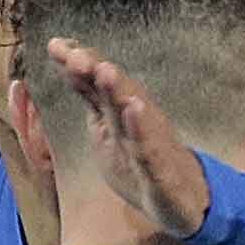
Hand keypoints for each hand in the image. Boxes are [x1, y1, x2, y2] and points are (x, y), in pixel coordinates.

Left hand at [43, 35, 226, 244]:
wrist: (189, 199)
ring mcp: (150, 144)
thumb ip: (93, 101)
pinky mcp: (161, 172)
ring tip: (105, 70)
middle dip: (95, 71)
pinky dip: (142, 131)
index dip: (77, 65)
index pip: (95, 86)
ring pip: (133, 115)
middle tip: (74, 54)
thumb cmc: (146, 162)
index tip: (55, 44)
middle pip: (114, 93)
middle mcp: (136, 121)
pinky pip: (150, 151)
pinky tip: (135, 111)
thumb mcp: (111, 132)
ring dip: (118, 92)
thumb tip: (70, 65)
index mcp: (118, 115)